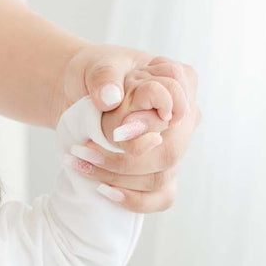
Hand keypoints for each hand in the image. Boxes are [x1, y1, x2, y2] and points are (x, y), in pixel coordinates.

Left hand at [62, 48, 200, 212]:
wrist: (84, 98)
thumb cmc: (97, 77)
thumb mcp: (98, 66)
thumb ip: (106, 76)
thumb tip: (111, 99)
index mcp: (180, 82)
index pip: (177, 109)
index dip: (149, 126)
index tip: (115, 133)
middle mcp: (185, 119)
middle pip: (170, 152)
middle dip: (126, 160)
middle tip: (85, 153)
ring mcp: (176, 149)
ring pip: (160, 179)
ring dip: (117, 179)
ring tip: (81, 165)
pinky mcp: (161, 173)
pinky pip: (160, 198)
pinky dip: (132, 200)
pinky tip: (103, 191)